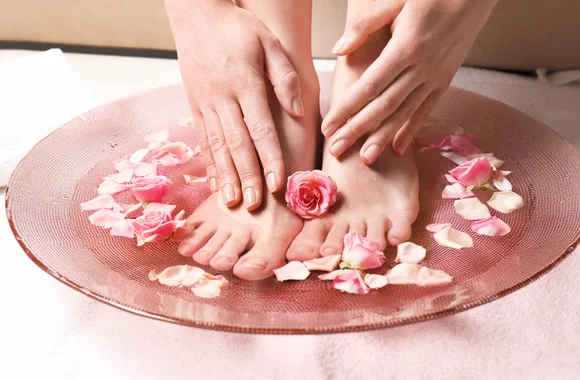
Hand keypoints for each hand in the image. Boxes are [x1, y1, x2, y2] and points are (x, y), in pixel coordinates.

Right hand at [165, 0, 303, 209]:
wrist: (195, 14)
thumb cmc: (237, 27)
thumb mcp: (268, 42)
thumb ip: (285, 77)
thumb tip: (297, 111)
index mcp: (244, 82)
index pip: (260, 128)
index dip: (270, 158)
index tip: (279, 183)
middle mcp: (221, 97)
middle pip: (237, 144)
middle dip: (247, 176)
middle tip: (257, 205)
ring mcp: (204, 103)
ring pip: (216, 146)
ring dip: (226, 176)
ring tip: (233, 202)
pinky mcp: (194, 106)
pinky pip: (202, 139)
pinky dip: (210, 163)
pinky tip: (215, 182)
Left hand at [322, 0, 498, 163]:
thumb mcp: (397, 1)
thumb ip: (366, 24)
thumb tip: (340, 49)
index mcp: (406, 47)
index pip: (369, 86)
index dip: (347, 108)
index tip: (329, 126)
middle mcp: (422, 68)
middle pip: (384, 106)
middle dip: (358, 130)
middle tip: (337, 149)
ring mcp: (436, 77)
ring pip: (405, 113)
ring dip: (383, 137)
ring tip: (364, 158)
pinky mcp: (445, 80)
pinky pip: (426, 110)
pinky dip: (411, 129)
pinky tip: (398, 148)